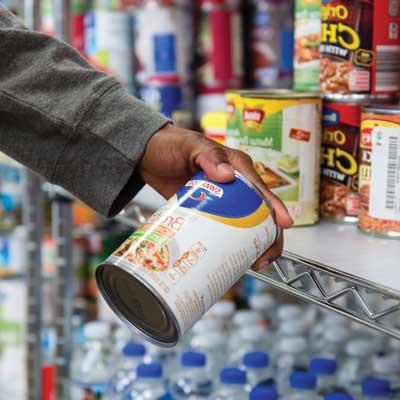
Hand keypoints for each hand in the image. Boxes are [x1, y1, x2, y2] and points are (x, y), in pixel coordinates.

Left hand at [139, 124, 292, 268]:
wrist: (147, 156)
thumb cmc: (171, 144)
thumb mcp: (192, 145)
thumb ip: (209, 156)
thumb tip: (227, 175)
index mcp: (237, 167)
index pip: (262, 190)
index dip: (276, 208)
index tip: (284, 224)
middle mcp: (234, 185)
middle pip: (259, 213)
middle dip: (267, 236)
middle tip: (262, 257)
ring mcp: (221, 201)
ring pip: (243, 225)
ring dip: (249, 244)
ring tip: (249, 263)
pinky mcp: (206, 211)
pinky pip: (221, 229)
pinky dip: (227, 244)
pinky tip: (226, 257)